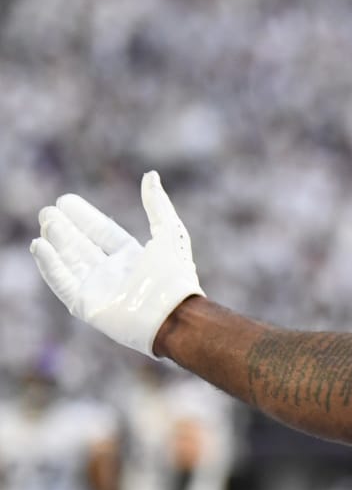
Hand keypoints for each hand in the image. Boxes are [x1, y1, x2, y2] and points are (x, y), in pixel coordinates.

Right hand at [32, 172, 203, 357]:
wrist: (173, 315)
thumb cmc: (175, 275)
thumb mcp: (169, 232)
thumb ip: (157, 205)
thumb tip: (151, 175)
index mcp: (135, 258)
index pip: (103, 233)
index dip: (85, 217)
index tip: (65, 200)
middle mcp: (115, 274)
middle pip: (83, 247)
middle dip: (65, 229)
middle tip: (47, 211)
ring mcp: (100, 290)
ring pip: (70, 262)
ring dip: (56, 242)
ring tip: (45, 222)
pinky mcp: (87, 306)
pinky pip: (62, 282)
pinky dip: (50, 265)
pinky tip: (39, 246)